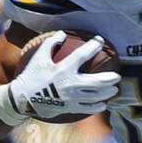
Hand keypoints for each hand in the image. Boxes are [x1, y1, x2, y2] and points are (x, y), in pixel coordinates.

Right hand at [2, 31, 120, 120]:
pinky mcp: (71, 108)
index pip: (83, 54)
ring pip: (97, 97)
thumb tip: (63, 33)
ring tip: (113, 89)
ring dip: (108, 93)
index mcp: (63, 69)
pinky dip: (99, 106)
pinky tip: (103, 103)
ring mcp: (72, 98)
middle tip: (117, 76)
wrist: (24, 100)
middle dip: (110, 79)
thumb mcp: (38, 57)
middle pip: (97, 82)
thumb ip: (51, 43)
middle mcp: (70, 84)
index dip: (94, 46)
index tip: (101, 41)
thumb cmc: (31, 75)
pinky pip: (90, 109)